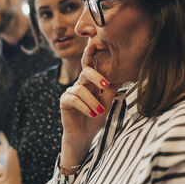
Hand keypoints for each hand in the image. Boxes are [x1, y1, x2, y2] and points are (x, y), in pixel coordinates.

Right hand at [59, 43, 120, 167]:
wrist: (84, 136)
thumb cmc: (95, 118)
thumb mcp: (106, 103)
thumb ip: (110, 90)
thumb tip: (121, 76)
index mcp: (90, 83)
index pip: (92, 68)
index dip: (92, 56)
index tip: (97, 47)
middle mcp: (79, 85)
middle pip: (86, 73)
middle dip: (96, 77)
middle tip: (106, 84)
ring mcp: (70, 92)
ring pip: (81, 90)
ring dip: (92, 101)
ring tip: (100, 111)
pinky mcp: (64, 101)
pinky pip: (73, 99)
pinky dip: (84, 107)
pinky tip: (91, 114)